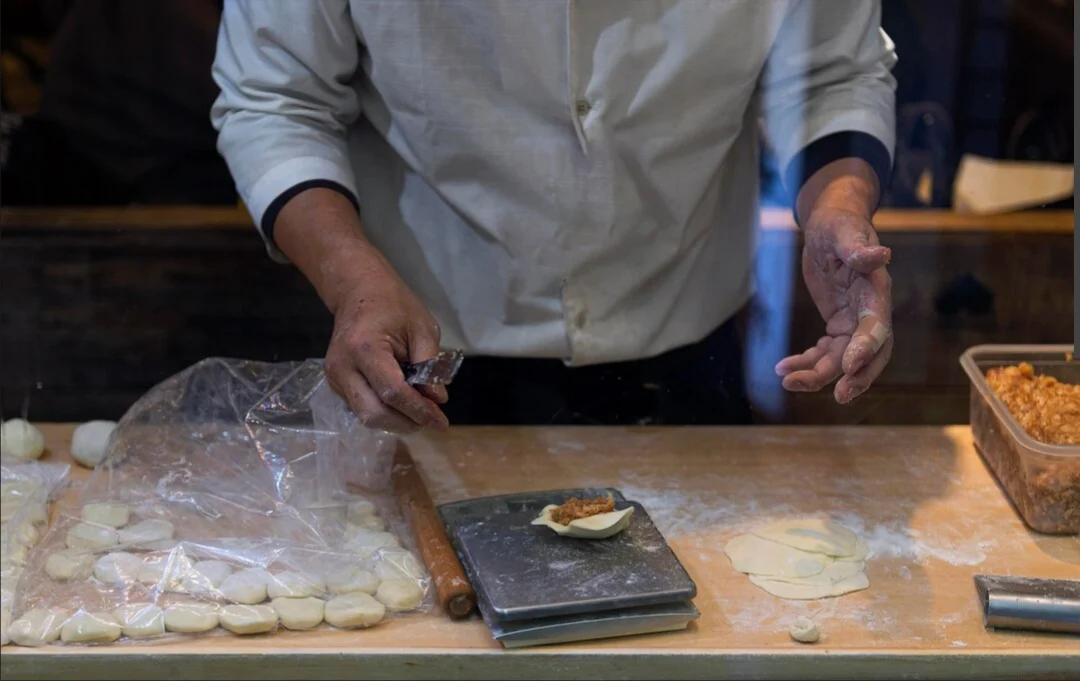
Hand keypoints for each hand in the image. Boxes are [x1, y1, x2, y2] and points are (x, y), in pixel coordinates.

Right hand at [323, 249, 449, 433]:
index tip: (441, 422)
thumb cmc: (394, 305)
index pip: (392, 392)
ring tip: (419, 412)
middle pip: (374, 413)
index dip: (419, 411)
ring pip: (365, 416)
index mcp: (365, 348)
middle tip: (431, 419)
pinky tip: (402, 404)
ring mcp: (334, 377)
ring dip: (396, 421)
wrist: (358, 292)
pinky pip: (360, 408)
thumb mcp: (422, 329)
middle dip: (406, 423)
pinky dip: (384, 413)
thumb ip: (430, 366)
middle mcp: (342, 367)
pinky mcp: (335, 383)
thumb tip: (437, 401)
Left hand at [776, 207, 892, 403]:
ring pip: (842, 359)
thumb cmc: (839, 224)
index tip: (849, 365)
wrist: (831, 225)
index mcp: (876, 291)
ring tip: (788, 380)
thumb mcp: (843, 231)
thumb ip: (857, 248)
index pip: (877, 326)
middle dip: (856, 377)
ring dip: (819, 375)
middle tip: (838, 396)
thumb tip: (879, 256)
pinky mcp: (838, 325)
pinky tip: (783, 368)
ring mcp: (854, 321)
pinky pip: (824, 353)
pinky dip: (806, 363)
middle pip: (870, 353)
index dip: (866, 347)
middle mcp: (869, 311)